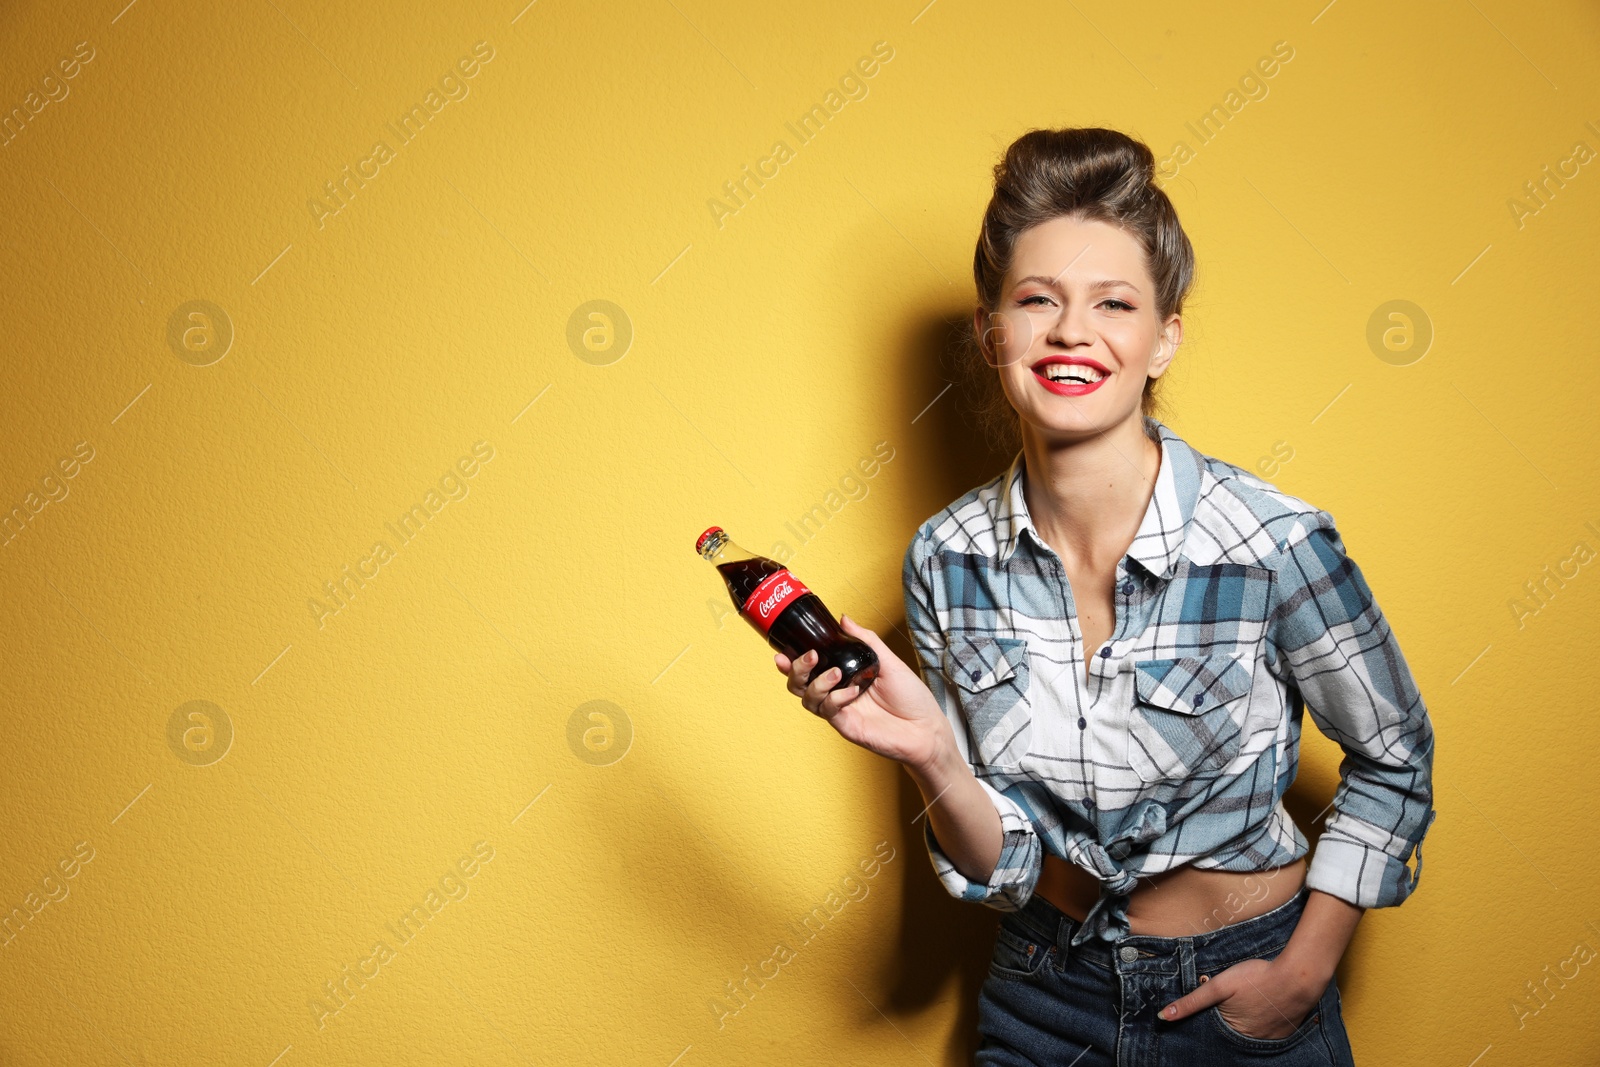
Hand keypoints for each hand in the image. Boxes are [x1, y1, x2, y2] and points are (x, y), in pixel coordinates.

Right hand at [775, 614, 949, 768]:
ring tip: (837, 673)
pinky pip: (829, 711)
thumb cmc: (911, 697)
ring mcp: (840, 711)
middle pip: (799, 684)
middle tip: (810, 657)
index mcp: (844, 676)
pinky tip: (852, 692)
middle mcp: (837, 693)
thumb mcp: (889, 660)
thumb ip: (865, 640)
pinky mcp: (846, 726)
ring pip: (808, 699)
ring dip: (817, 683)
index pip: (810, 668)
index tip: (782, 652)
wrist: (927, 728)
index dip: (791, 661)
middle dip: (796, 670)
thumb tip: (844, 618)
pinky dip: (836, 699)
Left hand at [1159, 957, 1321, 1039]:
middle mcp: (1250, 1041)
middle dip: (1226, 1021)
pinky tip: (1261, 1007)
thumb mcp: (1219, 986)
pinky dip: (1261, 1022)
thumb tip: (1163, 1017)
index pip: (1211, 1031)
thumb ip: (1192, 1001)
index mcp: (1232, 1032)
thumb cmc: (1256, 978)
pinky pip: (1267, 1032)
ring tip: (1247, 1003)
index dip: (1209, 1018)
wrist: (1297, 977)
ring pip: (1248, 1032)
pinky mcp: (1284, 1032)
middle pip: (1231, 1032)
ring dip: (1245, 1021)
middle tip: (1235, 1001)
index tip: (1212, 1006)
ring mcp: (1269, 1039)